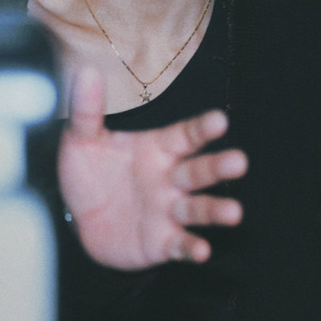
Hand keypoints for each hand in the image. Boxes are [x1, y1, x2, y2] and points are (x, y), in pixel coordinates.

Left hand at [58, 66, 247, 269]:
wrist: (80, 220)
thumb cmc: (90, 172)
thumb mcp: (83, 139)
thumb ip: (87, 109)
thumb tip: (86, 70)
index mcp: (157, 148)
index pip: (185, 135)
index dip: (202, 128)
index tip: (220, 120)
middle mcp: (169, 178)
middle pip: (198, 171)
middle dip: (218, 167)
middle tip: (240, 162)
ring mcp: (168, 211)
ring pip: (197, 208)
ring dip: (215, 210)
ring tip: (234, 212)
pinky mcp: (161, 242)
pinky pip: (180, 244)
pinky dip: (191, 247)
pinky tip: (201, 250)